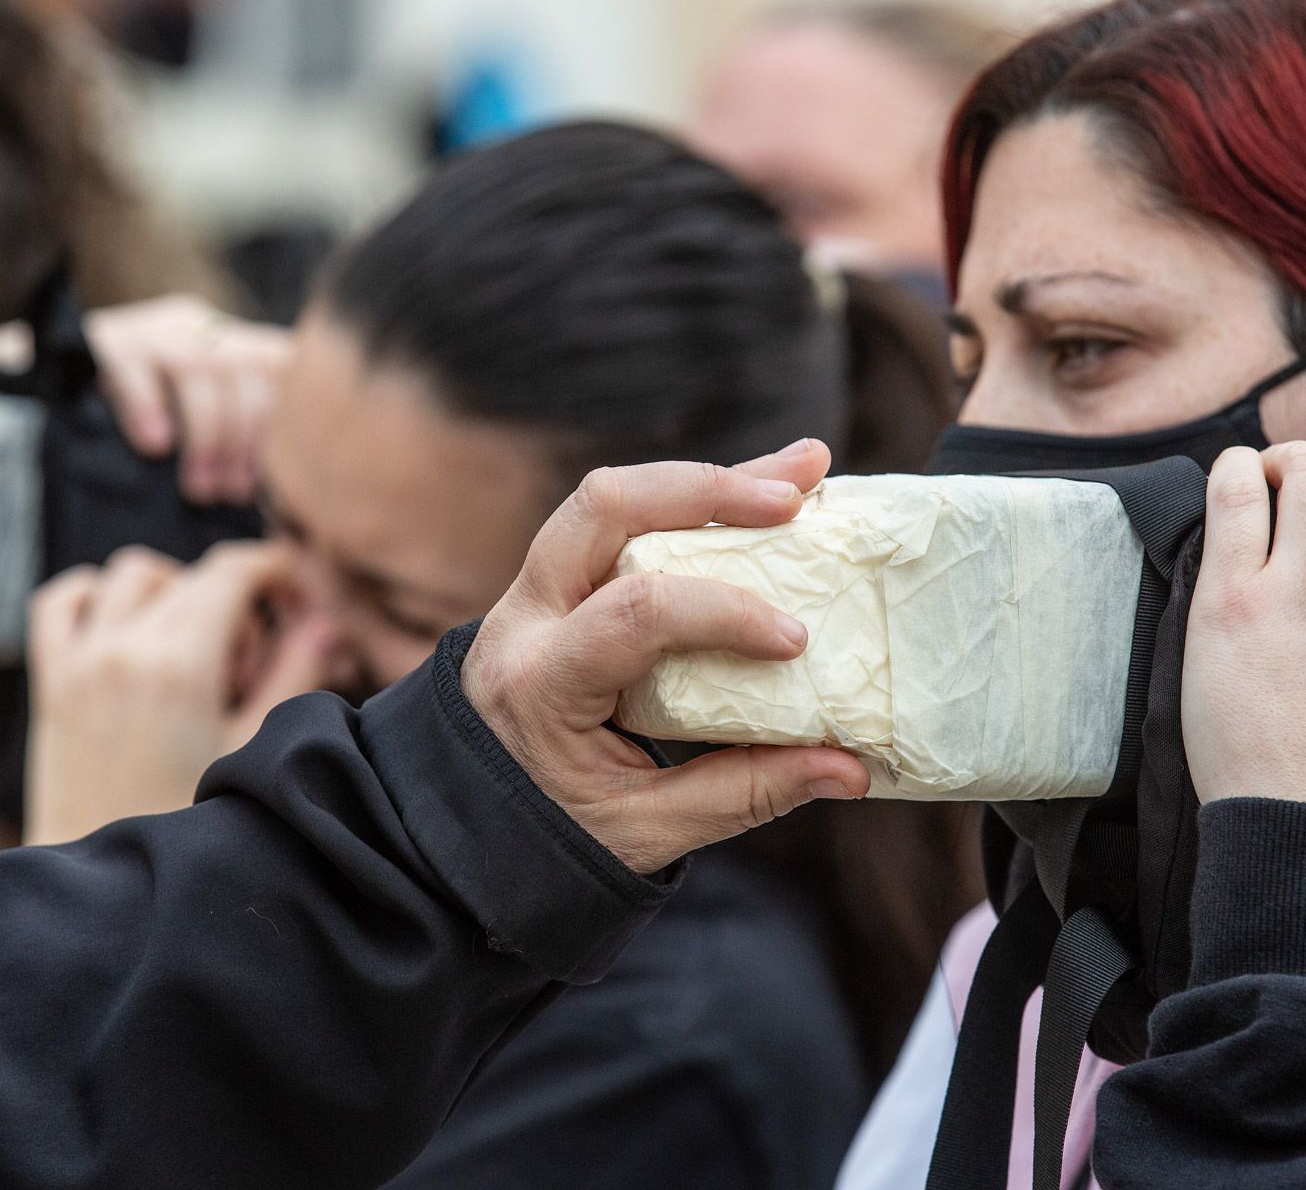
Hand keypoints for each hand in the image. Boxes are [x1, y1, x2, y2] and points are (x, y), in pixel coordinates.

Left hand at [25, 541, 343, 844]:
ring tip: (199, 649)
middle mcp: (123, 648)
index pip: (232, 571)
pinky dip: (96, 596)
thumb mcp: (253, 749)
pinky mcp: (52, 681)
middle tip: (256, 663)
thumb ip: (293, 675)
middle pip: (194, 576)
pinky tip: (130, 630)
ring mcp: (79, 661)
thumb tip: (322, 623)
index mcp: (180, 664)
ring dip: (176, 590)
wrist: (104, 888)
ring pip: (133, 573)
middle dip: (238, 597)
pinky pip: (61, 600)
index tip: (297, 597)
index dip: (275, 570)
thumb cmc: (185, 824)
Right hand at [85, 294, 291, 504]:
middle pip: (245, 369)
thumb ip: (244, 432)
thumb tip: (278, 493)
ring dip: (206, 437)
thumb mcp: (209, 413)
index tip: (281, 479)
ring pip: (198, 369)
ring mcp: (157, 328)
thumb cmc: (157, 414)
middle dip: (245, 438)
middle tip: (233, 493)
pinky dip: (149, 408)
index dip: (288, 422)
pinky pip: (134, 367)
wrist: (67, 371)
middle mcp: (202, 328)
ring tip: (200, 489)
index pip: (283, 368)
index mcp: (237, 343)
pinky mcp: (111, 338)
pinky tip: (155, 447)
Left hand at [462, 439, 870, 873]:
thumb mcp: (643, 832)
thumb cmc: (549, 832)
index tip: (795, 641)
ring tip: (801, 472)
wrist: (455, 825)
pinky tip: (756, 498)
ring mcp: (530, 590)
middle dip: (705, 490)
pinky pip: (618, 521)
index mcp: (538, 684)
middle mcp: (523, 617)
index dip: (723, 612)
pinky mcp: (552, 581)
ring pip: (609, 498)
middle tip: (795, 501)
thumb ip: (742, 794)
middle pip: (603, 507)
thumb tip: (850, 770)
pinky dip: (689, 504)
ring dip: (705, 481)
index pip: (632, 613)